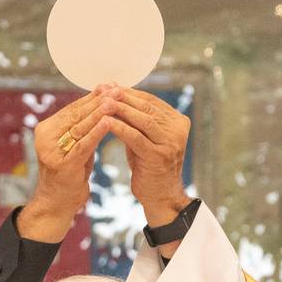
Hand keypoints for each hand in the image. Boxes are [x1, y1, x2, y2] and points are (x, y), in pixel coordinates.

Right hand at [19, 90, 111, 243]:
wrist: (57, 203)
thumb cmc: (70, 173)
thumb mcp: (75, 146)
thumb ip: (82, 127)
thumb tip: (100, 101)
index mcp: (46, 129)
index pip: (72, 109)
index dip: (91, 97)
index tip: (108, 85)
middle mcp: (45, 138)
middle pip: (76, 115)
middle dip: (97, 101)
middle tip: (115, 88)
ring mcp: (52, 151)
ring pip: (79, 127)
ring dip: (98, 113)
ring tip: (114, 100)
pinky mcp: (62, 164)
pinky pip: (82, 145)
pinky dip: (96, 132)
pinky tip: (108, 122)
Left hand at [96, 86, 192, 227]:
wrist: (160, 195)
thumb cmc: (149, 165)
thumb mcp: (145, 137)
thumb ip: (135, 117)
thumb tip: (116, 90)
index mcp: (178, 121)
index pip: (151, 101)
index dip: (130, 92)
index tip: (110, 85)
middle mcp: (177, 130)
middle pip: (147, 107)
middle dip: (124, 97)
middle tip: (104, 89)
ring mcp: (170, 143)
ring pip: (142, 120)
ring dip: (121, 109)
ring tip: (103, 102)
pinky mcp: (159, 156)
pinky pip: (136, 137)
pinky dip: (120, 128)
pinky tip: (105, 122)